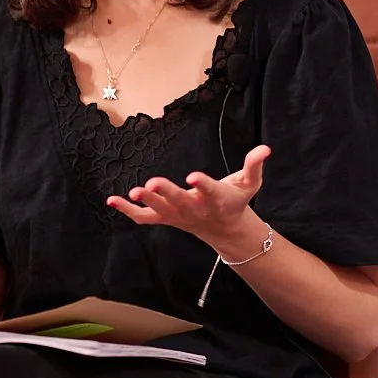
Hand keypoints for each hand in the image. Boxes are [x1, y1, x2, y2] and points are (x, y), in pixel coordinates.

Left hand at [108, 143, 271, 251]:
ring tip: (134, 191)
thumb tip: (265, 149)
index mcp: (217, 198)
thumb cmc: (235, 200)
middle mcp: (196, 208)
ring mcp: (178, 215)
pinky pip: (144, 218)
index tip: (193, 176)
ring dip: (146, 202)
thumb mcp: (249, 184)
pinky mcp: (165, 218)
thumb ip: (254, 165)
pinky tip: (113, 200)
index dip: (202, 184)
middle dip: (166, 193)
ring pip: (160, 210)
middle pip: (179, 201)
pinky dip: (128, 211)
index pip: (209, 190)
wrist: (224, 228)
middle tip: (152, 183)